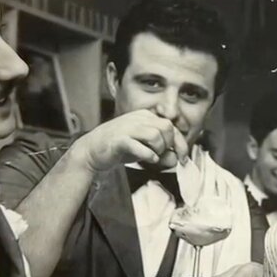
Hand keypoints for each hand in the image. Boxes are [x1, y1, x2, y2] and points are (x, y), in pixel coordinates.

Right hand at [72, 109, 189, 172]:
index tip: (183, 157)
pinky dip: (147, 154)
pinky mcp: (118, 139)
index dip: (181, 144)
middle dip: (169, 145)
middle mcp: (138, 119)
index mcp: (146, 117)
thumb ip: (162, 152)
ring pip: (155, 135)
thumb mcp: (145, 148)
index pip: (171, 126)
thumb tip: (176, 158)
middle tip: (162, 156)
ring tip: (152, 157)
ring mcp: (127, 128)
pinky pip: (138, 145)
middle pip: (166, 127)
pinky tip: (147, 159)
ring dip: (158, 149)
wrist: (93, 151)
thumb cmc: (121, 149)